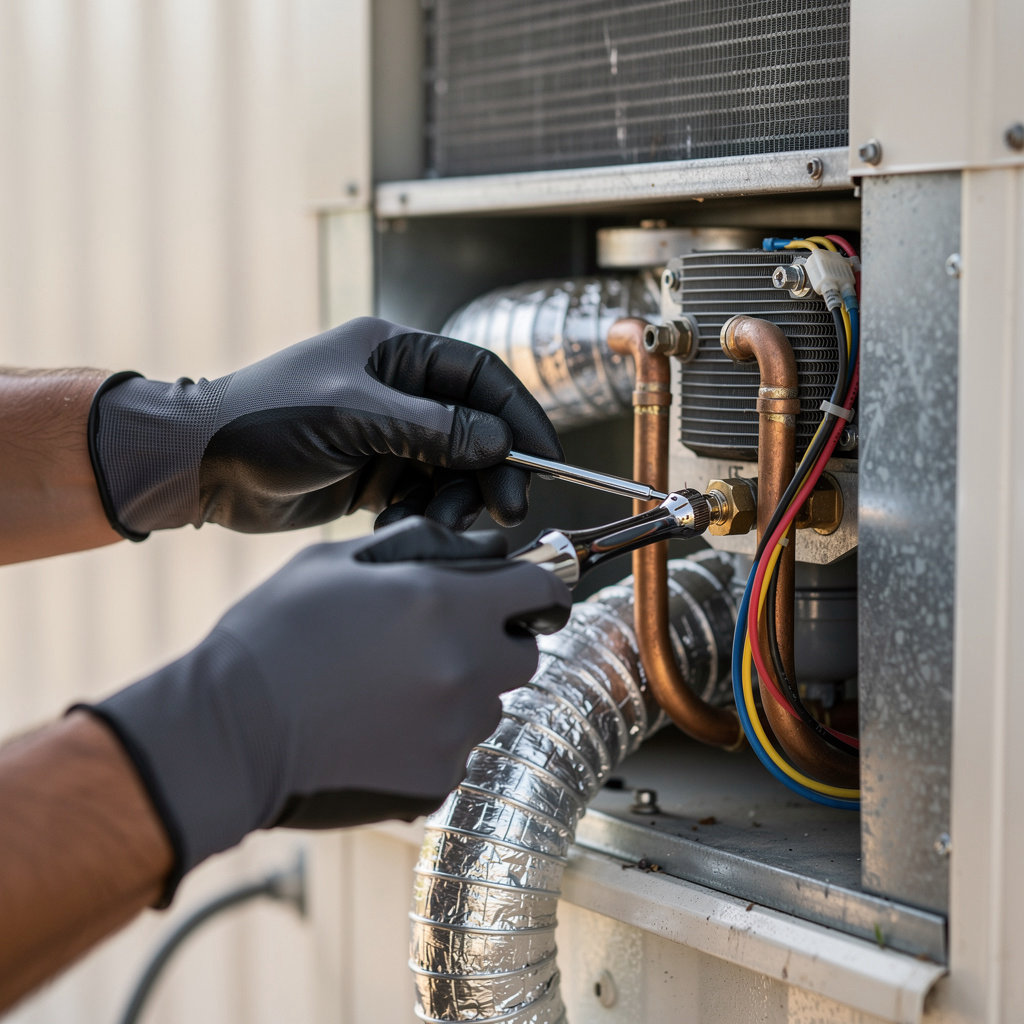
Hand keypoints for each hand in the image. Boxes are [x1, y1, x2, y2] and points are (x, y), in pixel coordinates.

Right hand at [82, 518, 570, 897]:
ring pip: (490, 704)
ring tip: (392, 688)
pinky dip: (433, 738)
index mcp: (449, 604)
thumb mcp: (340, 559)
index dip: (542, 586)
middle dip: (497, 641)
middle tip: (443, 639)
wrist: (226, 731)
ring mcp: (456, 731)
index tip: (532, 592)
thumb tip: (479, 550)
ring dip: (462, 691)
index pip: (544, 589)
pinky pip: (457, 750)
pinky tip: (377, 728)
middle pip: (525, 653)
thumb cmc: (274, 634)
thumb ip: (423, 546)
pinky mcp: (436, 780)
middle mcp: (467, 668)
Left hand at [88, 317, 562, 538]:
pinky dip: (424, 514)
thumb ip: (429, 429)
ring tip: (443, 525)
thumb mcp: (351, 416)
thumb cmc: (264, 420)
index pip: (479, 377)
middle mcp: (400, 393)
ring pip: (452, 469)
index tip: (545, 455)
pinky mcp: (375, 477)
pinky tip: (403, 528)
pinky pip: (422, 496)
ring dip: (457, 499)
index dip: (519, 413)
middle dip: (494, 468)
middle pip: (474, 428)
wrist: (203, 467)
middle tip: (508, 508)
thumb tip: (498, 441)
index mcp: (397, 355)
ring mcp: (389, 436)